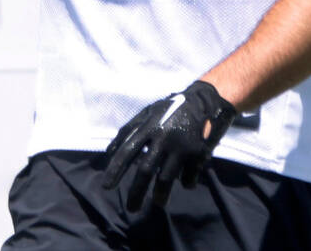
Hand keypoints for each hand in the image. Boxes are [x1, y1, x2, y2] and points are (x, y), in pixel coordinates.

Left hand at [101, 80, 236, 209]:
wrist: (203, 101)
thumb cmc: (170, 109)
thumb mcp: (148, 113)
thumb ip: (129, 130)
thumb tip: (109, 151)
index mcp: (149, 126)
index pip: (128, 150)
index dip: (115, 169)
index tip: (106, 186)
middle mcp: (164, 137)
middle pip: (145, 170)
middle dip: (136, 192)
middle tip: (131, 208)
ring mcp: (181, 146)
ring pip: (166, 178)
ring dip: (160, 194)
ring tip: (158, 203)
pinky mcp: (198, 153)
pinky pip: (189, 176)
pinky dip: (186, 183)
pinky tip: (184, 184)